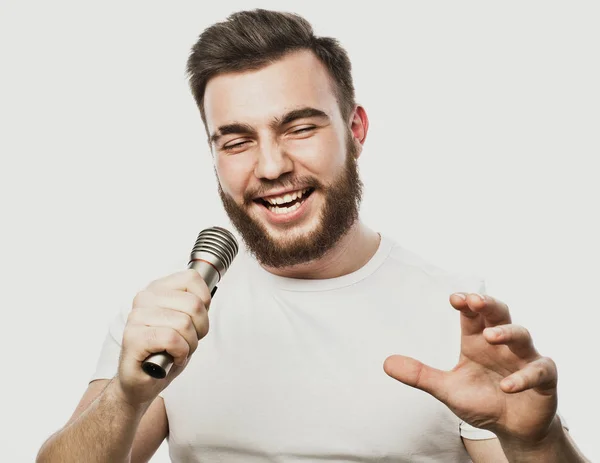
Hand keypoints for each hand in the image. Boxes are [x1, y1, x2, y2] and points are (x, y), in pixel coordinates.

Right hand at [115, 269, 210, 406]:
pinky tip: (172, 357)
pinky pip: (172, 339)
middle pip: (194, 304)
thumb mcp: (187, 322)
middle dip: (199, 329)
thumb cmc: (165, 351)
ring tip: (177, 351)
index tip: (196, 319)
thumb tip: (206, 298)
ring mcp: (137, 316)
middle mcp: (145, 298)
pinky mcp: (133, 337)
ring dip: (189, 344)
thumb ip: (194, 305)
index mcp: (158, 289)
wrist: (142, 382)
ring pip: (184, 323)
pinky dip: (180, 353)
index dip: (204, 302)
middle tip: (187, 341)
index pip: (192, 278)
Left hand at [383, 293, 557, 443]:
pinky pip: (539, 371)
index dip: (466, 302)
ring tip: (489, 336)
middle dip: (489, 304)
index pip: (473, 314)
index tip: (454, 297)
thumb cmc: (481, 401)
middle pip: (500, 314)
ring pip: (522, 335)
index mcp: (477, 341)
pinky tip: (508, 385)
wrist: (512, 429)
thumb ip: (420, 376)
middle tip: (475, 300)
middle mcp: (501, 344)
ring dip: (507, 333)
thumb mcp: (447, 389)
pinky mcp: (544, 379)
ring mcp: (524, 359)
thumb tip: (385, 363)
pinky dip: (524, 376)